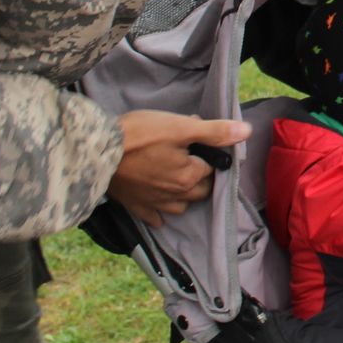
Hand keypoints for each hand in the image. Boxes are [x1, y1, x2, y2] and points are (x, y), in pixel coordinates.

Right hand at [108, 111, 252, 226]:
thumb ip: (214, 131)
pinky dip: (159, 213)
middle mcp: (175, 195)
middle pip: (200, 190)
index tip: (194, 137)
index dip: (206, 150)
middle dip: (201, 175)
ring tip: (180, 179)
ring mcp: (154, 203)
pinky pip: (153, 216)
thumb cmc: (140, 135)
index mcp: (189, 177)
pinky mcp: (134, 205)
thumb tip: (246, 131)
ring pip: (181, 205)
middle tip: (190, 157)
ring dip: (185, 196)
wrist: (96, 152)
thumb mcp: (180, 126)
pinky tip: (159, 211)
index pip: (211, 167)